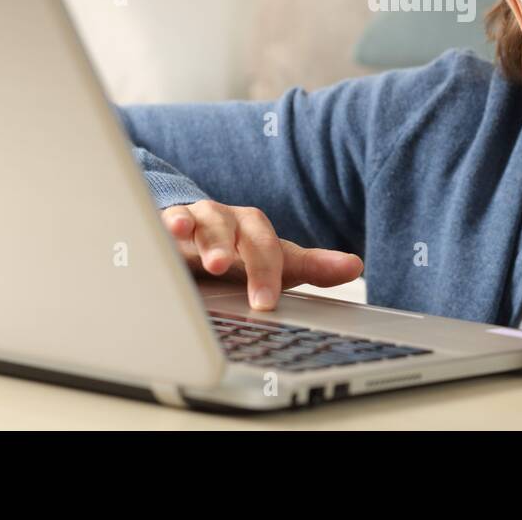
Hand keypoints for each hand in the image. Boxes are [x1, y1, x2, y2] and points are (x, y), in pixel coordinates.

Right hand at [160, 201, 363, 310]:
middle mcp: (228, 220)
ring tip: (213, 263)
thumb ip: (312, 266)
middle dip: (238, 253)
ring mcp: (197, 220)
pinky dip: (170, 223)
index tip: (265, 302)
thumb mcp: (274, 262)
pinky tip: (172, 231)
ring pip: (204, 221)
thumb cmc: (238, 255)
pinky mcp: (166, 224)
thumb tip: (356, 265)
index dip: (267, 272)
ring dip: (209, 239)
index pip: (267, 247)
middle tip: (237, 277)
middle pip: (237, 230)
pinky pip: (167, 218)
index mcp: (255, 230)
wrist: (194, 239)